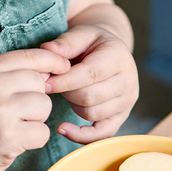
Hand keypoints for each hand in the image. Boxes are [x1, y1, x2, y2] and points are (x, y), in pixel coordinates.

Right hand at [0, 48, 69, 170]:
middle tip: (18, 115)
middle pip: (40, 83)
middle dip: (38, 99)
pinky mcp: (9, 135)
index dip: (52, 60)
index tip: (64, 66)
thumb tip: (51, 67)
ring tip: (16, 127)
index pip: (28, 56)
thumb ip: (14, 76)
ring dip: (38, 120)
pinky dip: (36, 140)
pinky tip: (17, 141)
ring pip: (45, 106)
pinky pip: (43, 132)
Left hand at [40, 24, 138, 143]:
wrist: (112, 54)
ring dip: (73, 105)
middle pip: (89, 97)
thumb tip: (47, 51)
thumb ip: (65, 42)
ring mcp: (127, 102)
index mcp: (118, 57)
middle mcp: (128, 81)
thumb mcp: (81, 34)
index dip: (64, 81)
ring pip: (91, 114)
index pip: (89, 74)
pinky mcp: (121, 117)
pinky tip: (63, 129)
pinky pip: (102, 134)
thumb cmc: (92, 44)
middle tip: (56, 84)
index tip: (43, 83)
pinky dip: (82, 136)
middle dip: (66, 92)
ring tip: (69, 91)